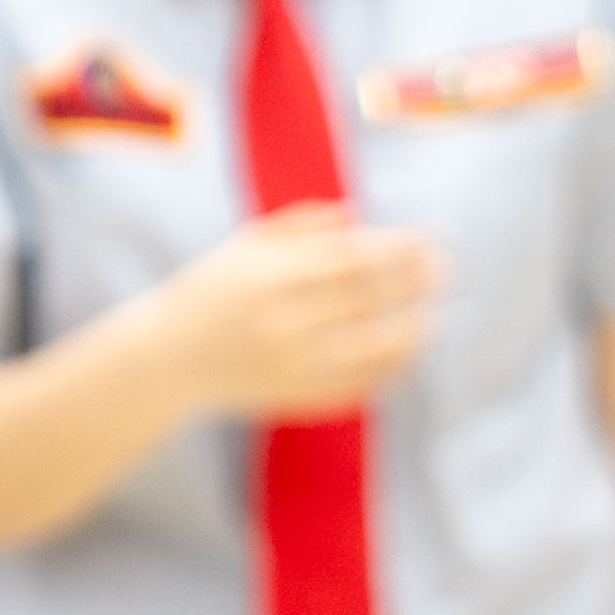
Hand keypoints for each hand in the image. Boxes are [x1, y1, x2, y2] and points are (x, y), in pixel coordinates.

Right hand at [155, 203, 442, 423]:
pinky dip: (389, 369)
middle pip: (366, 299)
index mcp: (270, 275)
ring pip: (370, 347)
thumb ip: (301, 227)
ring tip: (433, 314)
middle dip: (412, 282)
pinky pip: (357, 384)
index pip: (350, 259)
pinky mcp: (296, 396)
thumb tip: (360, 217)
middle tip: (444, 270)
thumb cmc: (212, 291)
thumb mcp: (245, 245)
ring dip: (410, 329)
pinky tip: (408, 351)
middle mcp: (282, 320)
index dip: (395, 249)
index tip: (426, 239)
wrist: (169, 359)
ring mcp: (291, 364)